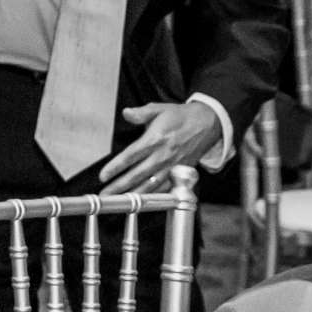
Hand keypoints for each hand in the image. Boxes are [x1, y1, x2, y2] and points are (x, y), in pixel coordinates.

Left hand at [98, 100, 223, 195]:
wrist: (208, 123)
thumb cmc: (181, 117)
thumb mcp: (159, 109)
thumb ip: (140, 113)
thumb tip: (126, 113)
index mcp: (155, 139)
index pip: (130, 156)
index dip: (115, 168)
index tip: (103, 176)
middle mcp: (163, 155)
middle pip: (137, 175)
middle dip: (119, 187)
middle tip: (105, 196)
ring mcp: (173, 166)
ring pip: (151, 185)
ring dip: (134, 195)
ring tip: (120, 203)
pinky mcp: (181, 173)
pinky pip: (165, 188)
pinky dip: (154, 197)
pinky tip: (142, 202)